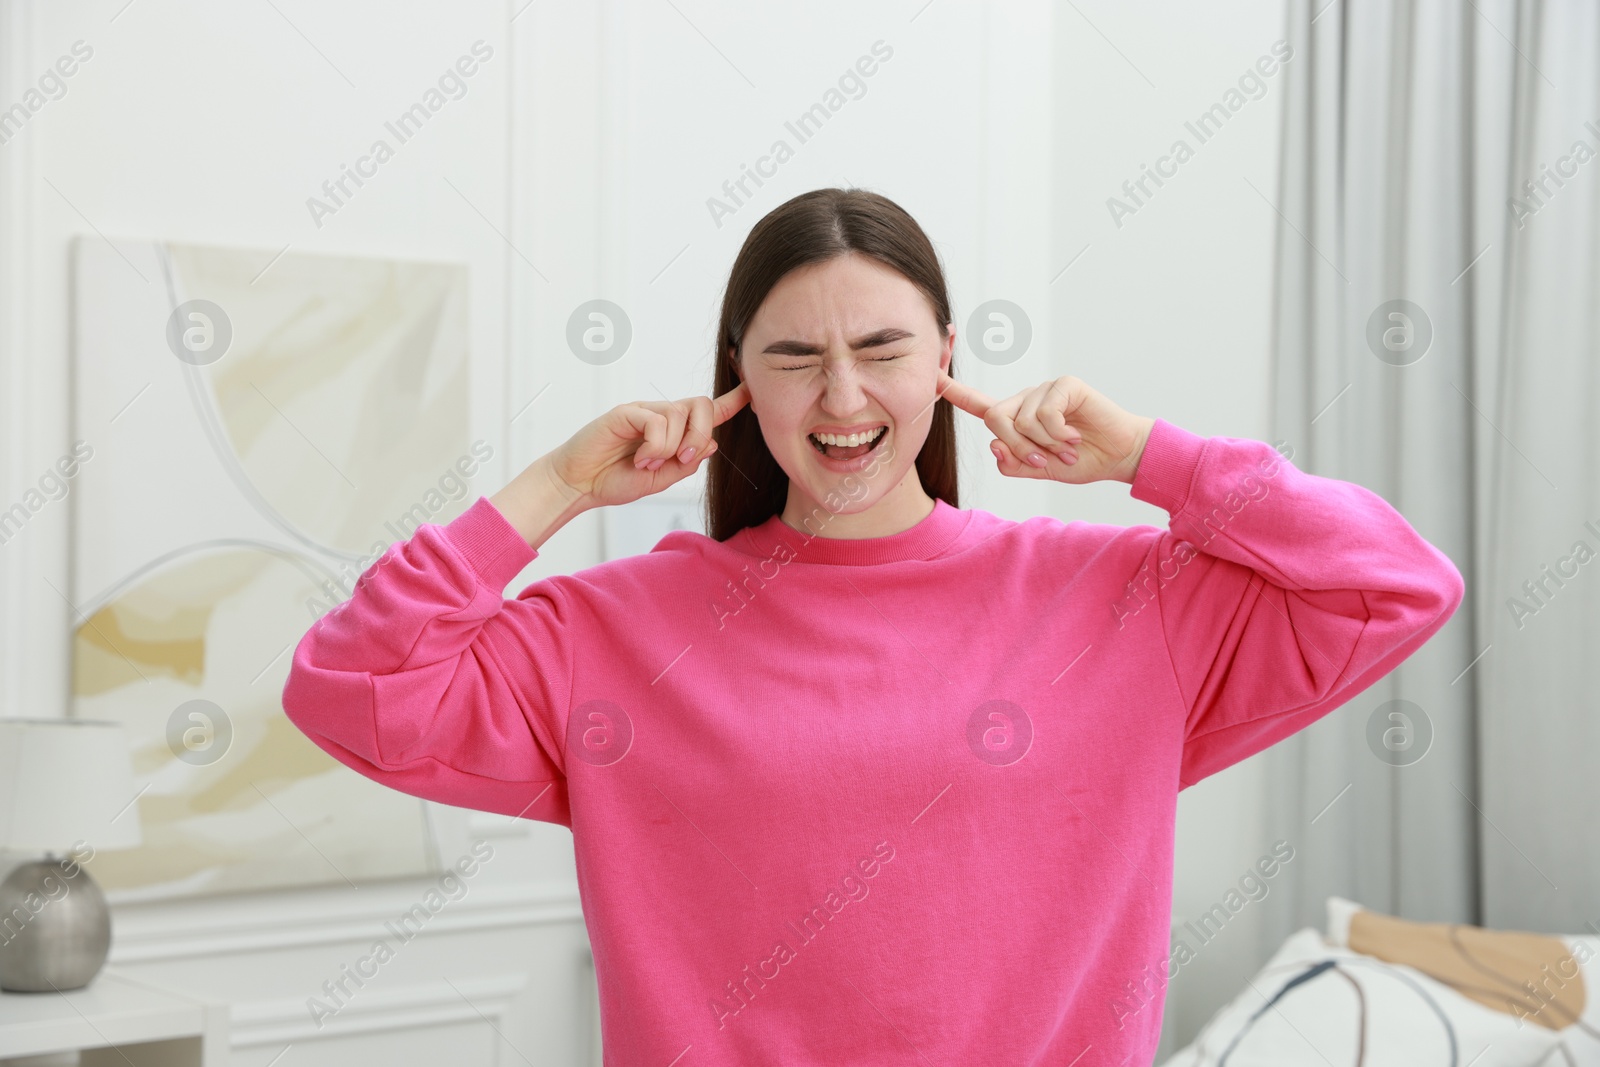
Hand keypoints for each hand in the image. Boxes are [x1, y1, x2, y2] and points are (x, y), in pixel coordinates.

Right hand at [548, 381, 750, 508]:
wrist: (580, 484)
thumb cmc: (615, 480)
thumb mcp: (661, 479)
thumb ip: (686, 463)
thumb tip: (712, 443)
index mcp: (673, 432)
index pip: (708, 412)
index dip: (733, 401)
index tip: (753, 391)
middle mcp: (661, 416)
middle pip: (702, 405)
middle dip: (701, 433)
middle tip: (682, 458)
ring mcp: (644, 411)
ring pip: (679, 415)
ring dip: (669, 447)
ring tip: (648, 464)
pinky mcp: (627, 411)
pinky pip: (657, 421)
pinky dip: (654, 446)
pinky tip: (639, 459)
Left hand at [937, 369, 1154, 484]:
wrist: (1118, 457)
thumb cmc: (1080, 461)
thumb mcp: (1039, 471)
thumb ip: (1012, 463)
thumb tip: (994, 445)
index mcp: (1015, 419)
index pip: (978, 404)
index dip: (953, 392)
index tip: (931, 375)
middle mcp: (1025, 401)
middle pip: (995, 419)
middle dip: (1017, 448)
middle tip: (1043, 462)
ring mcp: (1044, 390)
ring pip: (1021, 421)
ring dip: (1045, 445)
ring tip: (1066, 448)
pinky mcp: (1064, 385)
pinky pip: (1044, 413)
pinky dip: (1059, 433)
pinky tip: (1075, 435)